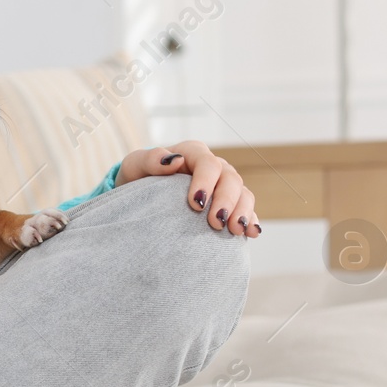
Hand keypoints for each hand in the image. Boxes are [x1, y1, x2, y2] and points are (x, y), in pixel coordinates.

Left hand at [114, 141, 259, 236]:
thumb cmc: (137, 178)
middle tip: (216, 223)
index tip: (196, 204)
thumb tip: (174, 160)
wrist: (140, 198)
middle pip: (230, 178)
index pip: (208, 163)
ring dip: (243, 212)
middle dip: (227, 201)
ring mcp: (223, 186)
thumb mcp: (135, 165)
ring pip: (243, 193)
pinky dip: (251, 221)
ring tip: (235, 230)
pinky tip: (251, 233)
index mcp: (192, 153)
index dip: (206, 182)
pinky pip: (247, 210)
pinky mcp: (229, 205)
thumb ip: (150, 159)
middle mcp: (213, 167)